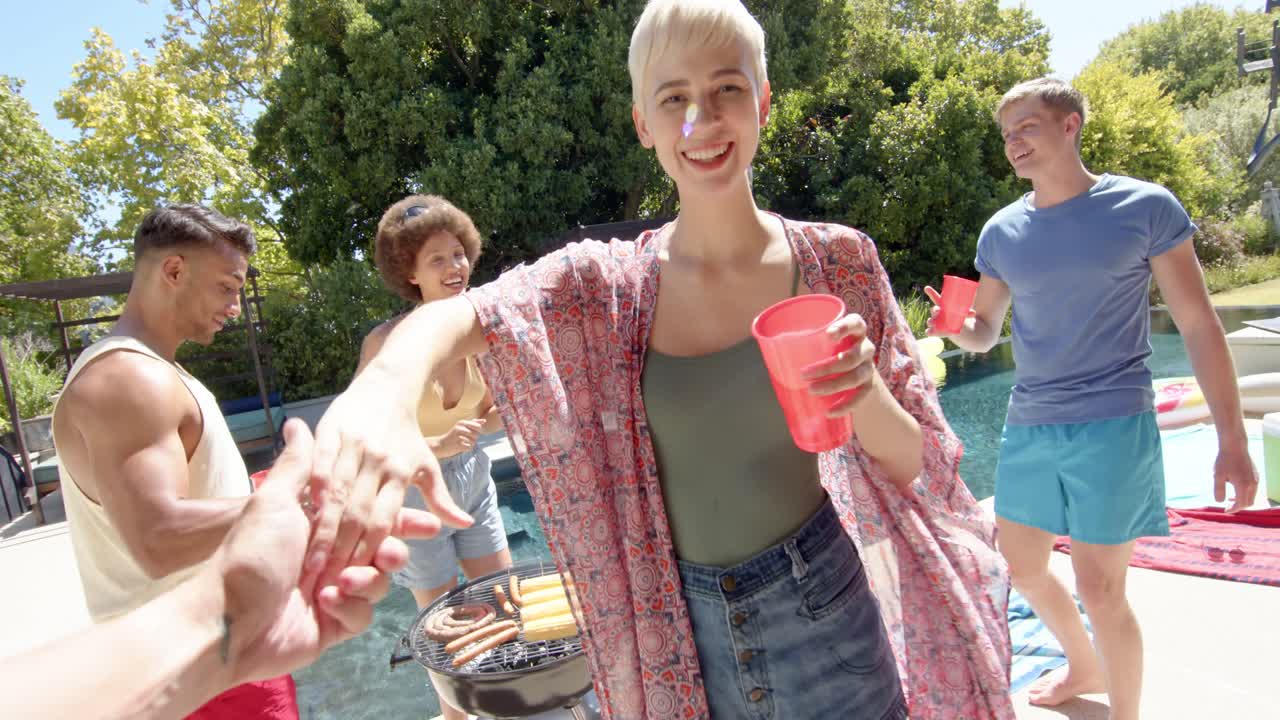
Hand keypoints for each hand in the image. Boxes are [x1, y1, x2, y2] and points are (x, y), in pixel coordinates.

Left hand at [214, 419, 436, 683]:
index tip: (429, 520)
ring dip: (366, 579)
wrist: (228, 618)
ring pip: (377, 583)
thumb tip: (297, 423)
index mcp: (320, 529)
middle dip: (393, 551)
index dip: (400, 519)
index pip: (370, 518)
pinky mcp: (333, 625)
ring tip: (343, 579)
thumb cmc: (249, 555)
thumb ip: (297, 465)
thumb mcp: (274, 502)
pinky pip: (361, 616)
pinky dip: (350, 608)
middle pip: (382, 551)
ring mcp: (333, 593)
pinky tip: (328, 602)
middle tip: (390, 553)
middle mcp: (329, 559)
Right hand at [307, 370, 472, 604]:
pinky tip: (303, 513)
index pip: (384, 520)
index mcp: (401, 473)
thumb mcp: (427, 466)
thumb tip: (466, 525)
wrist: (388, 385)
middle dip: (344, 551)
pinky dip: (313, 487)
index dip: (370, 551)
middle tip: (328, 583)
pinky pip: (321, 463)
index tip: (356, 579)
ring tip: (311, 562)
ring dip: (324, 529)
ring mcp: (354, 446)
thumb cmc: (407, 435)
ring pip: (337, 493)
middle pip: (359, 513)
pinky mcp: (331, 430)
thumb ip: (440, 500)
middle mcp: (379, 461)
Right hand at [441, 419, 485, 454]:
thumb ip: (473, 423)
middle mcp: (460, 428)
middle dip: (474, 438)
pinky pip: (470, 447)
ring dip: (470, 444)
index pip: (478, 426)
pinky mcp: (458, 445)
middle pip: (477, 434)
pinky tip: (461, 447)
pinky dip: (467, 448)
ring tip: (462, 443)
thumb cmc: (454, 435)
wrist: (441, 445)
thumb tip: (484, 421)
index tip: (471, 433)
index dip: (478, 431)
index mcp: (462, 422)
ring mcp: (459, 436)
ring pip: (474, 441)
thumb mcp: (461, 426)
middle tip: (466, 438)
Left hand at [802, 313, 876, 416]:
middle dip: (827, 367)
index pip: (855, 323)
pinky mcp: (869, 386)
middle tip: (804, 374)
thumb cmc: (829, 354)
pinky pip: (860, 397)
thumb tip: (763, 339)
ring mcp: (869, 367)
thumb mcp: (821, 343)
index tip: (827, 335)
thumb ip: (802, 341)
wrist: (855, 376)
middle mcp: (865, 347)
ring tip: (812, 391)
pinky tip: (829, 412)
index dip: (844, 327)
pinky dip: (845, 405)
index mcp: (854, 331)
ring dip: (833, 385)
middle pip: (852, 356)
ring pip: (855, 377)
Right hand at [922, 285, 974, 336]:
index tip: (926, 288)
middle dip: (934, 310)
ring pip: (930, 321)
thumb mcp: (963, 312)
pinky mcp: (935, 331)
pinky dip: (929, 332)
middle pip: (933, 310)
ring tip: (932, 323)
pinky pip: (929, 331)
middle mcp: (937, 313)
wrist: (955, 327)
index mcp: (942, 305)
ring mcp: (935, 322)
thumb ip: (967, 312)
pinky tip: (930, 332)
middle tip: (937, 310)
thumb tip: (974, 313)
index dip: (930, 292)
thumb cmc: (958, 315)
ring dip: (931, 321)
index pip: (935, 297)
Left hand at [1214, 444, 1258, 512]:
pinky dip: (1246, 493)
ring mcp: (1256, 479)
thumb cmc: (1224, 460)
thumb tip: (1220, 502)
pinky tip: (1235, 488)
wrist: (1235, 446)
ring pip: (1252, 496)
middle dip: (1238, 506)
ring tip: (1230, 498)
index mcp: (1244, 485)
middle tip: (1227, 505)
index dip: (1233, 509)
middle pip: (1249, 503)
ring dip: (1242, 500)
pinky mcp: (1256, 475)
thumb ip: (1219, 490)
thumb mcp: (1217, 476)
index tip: (1225, 510)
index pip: (1241, 504)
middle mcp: (1253, 484)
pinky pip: (1253, 489)